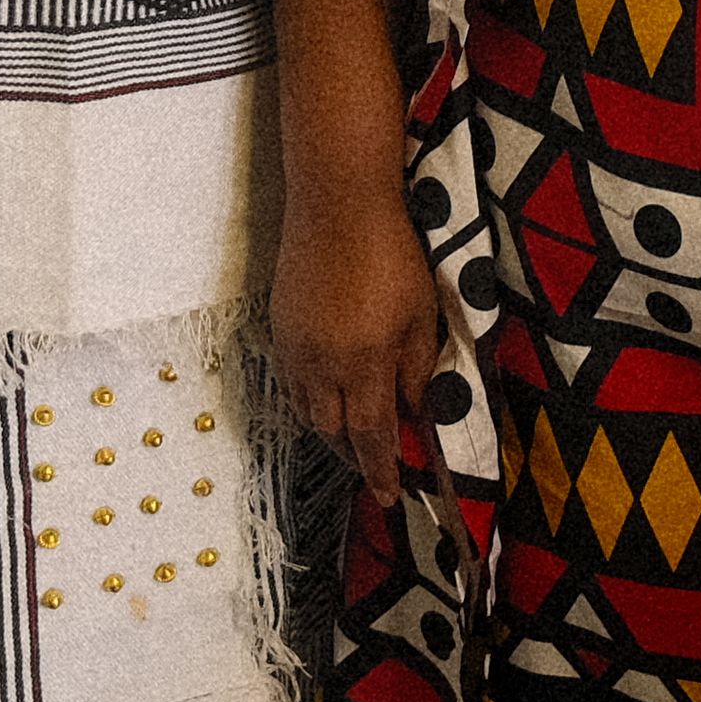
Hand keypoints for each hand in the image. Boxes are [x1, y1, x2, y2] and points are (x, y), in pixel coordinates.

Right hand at [270, 179, 451, 507]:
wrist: (337, 204)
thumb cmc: (392, 254)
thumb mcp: (420, 316)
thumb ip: (417, 370)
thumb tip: (415, 414)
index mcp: (363, 365)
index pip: (371, 436)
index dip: (381, 471)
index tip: (390, 497)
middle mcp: (322, 366)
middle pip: (332, 431)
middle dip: (353, 455)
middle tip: (374, 467)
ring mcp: (294, 348)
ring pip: (306, 410)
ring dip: (330, 429)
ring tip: (351, 437)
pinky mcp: (279, 328)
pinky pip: (290, 383)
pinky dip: (309, 401)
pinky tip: (324, 397)